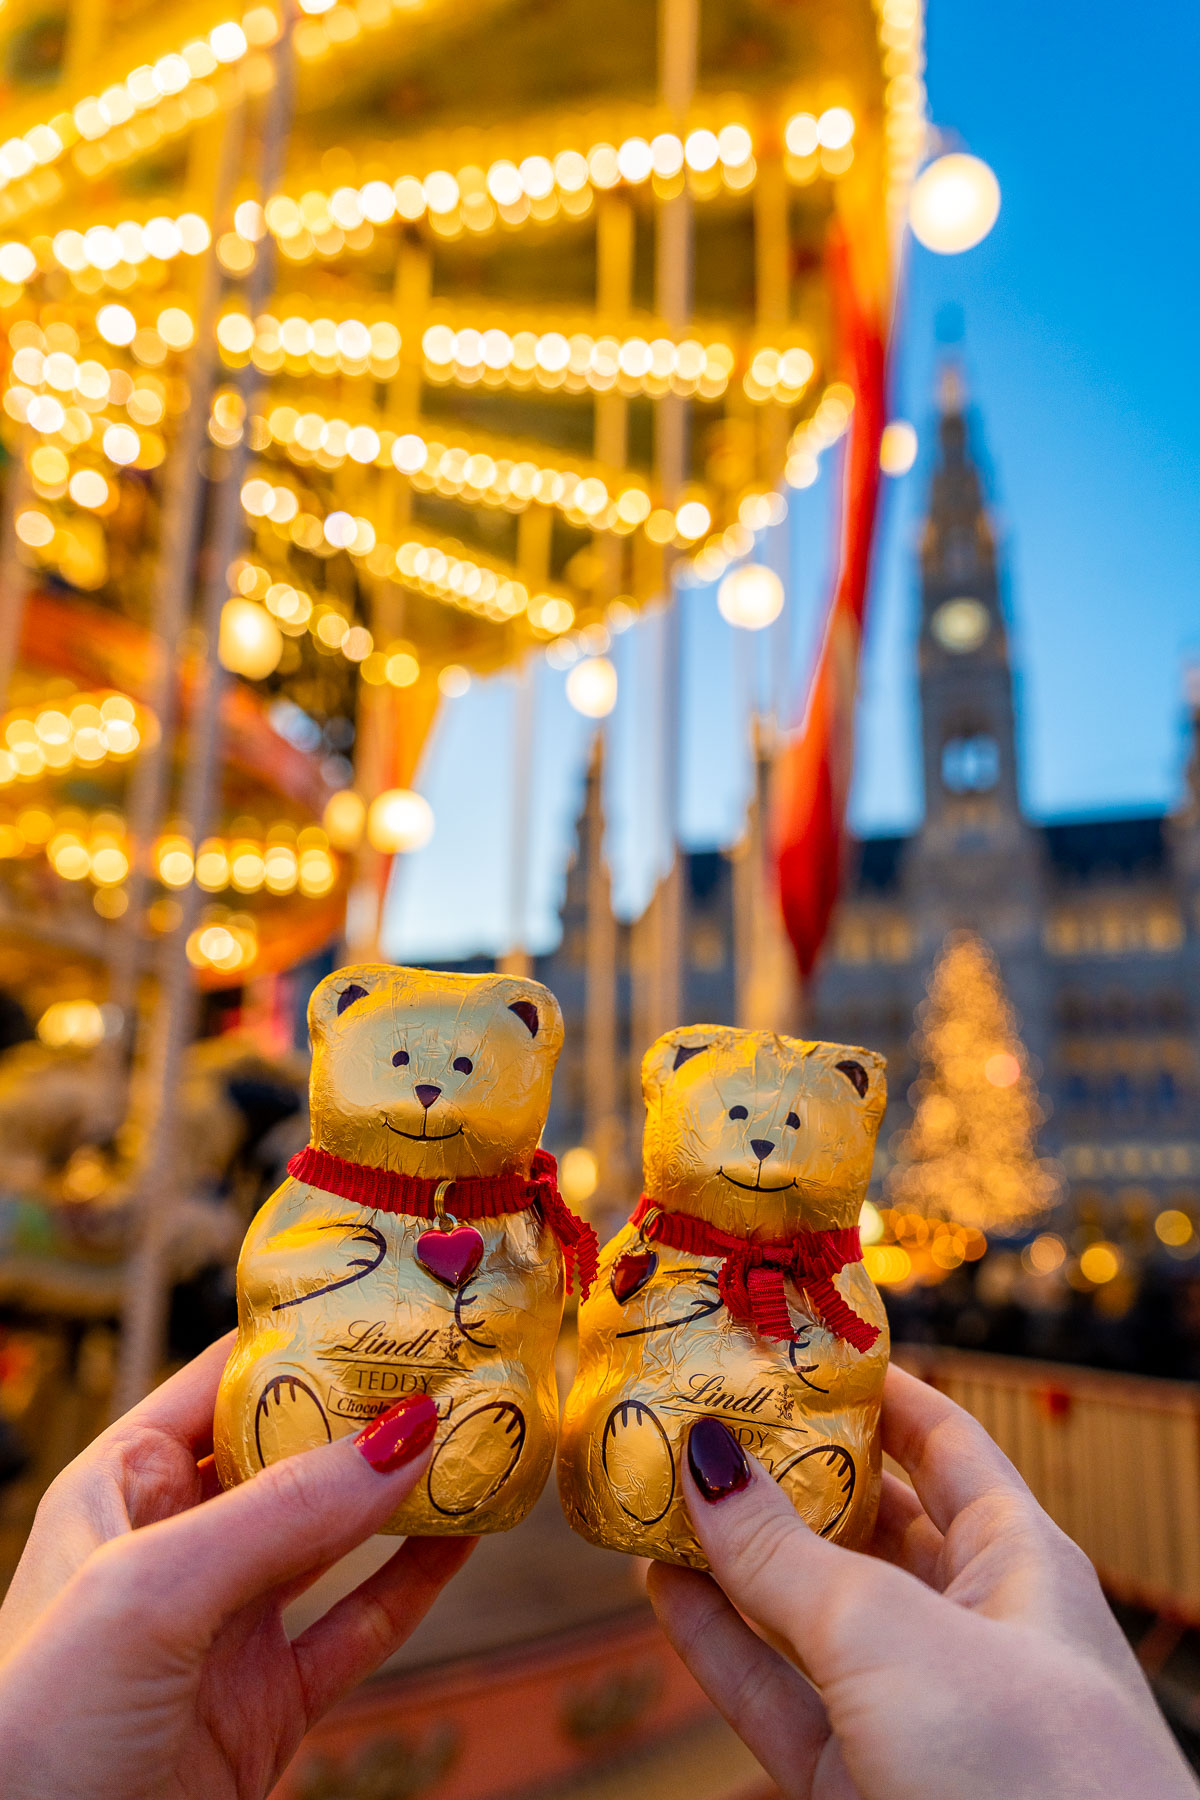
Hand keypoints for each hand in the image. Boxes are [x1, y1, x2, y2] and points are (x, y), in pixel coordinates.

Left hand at [0, 1335, 472, 1799]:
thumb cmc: (36, 1731)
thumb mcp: (151, 1591)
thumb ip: (280, 1514)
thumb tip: (407, 1436)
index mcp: (121, 1486)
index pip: (225, 1380)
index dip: (306, 1340)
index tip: (391, 1304)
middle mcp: (176, 1544)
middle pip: (293, 1452)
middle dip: (371, 1412)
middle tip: (456, 1366)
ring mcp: (226, 1626)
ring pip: (335, 1536)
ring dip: (404, 1493)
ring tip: (478, 1440)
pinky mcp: (265, 1704)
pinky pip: (356, 1626)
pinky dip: (415, 1583)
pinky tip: (464, 1541)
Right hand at [649, 1364, 1197, 1799]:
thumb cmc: (1024, 1767)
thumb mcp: (893, 1636)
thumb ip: (786, 1555)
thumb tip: (701, 1457)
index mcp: (1017, 1562)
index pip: (943, 1445)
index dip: (872, 1393)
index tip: (791, 1346)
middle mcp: (966, 1626)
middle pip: (864, 1523)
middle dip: (782, 1475)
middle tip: (695, 1417)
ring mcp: (911, 1710)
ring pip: (807, 1613)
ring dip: (732, 1560)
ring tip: (654, 1494)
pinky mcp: (862, 1786)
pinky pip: (778, 1699)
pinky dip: (720, 1647)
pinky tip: (661, 1592)